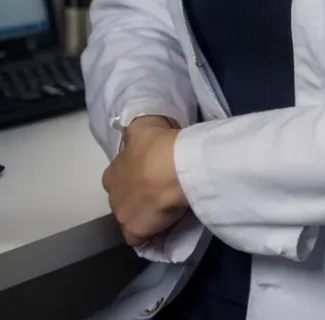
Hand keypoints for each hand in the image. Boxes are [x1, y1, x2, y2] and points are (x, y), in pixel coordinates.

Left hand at [102, 116, 188, 246]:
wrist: (174, 167)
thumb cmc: (158, 145)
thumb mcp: (142, 126)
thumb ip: (135, 135)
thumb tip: (136, 140)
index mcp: (111, 173)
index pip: (118, 176)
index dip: (133, 174)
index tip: (150, 171)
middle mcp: (112, 196)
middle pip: (124, 198)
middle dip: (137, 194)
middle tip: (158, 187)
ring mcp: (122, 216)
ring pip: (130, 217)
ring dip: (142, 213)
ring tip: (163, 206)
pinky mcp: (135, 232)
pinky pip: (138, 237)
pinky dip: (147, 233)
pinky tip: (160, 225)